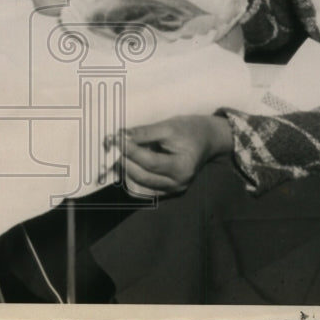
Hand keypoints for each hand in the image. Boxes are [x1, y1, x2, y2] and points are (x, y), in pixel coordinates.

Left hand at [107, 115, 232, 194]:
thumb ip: (144, 133)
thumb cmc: (190, 130)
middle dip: (124, 160)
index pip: (149, 162)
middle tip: (112, 145)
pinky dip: (132, 178)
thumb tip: (121, 136)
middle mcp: (178, 184)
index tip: (116, 138)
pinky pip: (144, 190)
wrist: (207, 140)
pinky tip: (126, 163)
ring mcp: (173, 191)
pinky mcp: (167, 192)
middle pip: (142, 176)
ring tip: (117, 154)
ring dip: (125, 171)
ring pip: (140, 186)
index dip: (130, 151)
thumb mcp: (168, 126)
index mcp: (183, 167)